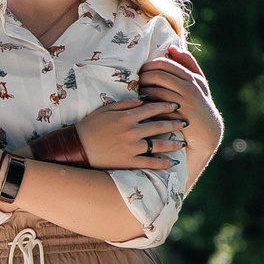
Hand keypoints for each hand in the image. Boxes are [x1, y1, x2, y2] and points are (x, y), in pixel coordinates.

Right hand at [73, 89, 189, 172]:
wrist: (76, 147)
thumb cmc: (89, 126)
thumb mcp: (105, 109)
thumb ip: (125, 104)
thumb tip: (143, 100)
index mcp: (127, 116)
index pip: (152, 108)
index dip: (166, 106)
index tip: (177, 106)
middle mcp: (132, 131)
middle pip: (159, 126)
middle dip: (175, 123)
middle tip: (186, 122)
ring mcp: (131, 147)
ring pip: (158, 145)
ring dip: (173, 144)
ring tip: (183, 143)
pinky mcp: (128, 162)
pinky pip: (149, 163)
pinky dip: (162, 163)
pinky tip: (172, 163)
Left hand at [134, 48, 222, 164]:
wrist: (208, 131)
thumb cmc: (200, 103)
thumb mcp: (199, 82)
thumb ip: (187, 63)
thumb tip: (172, 47)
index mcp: (191, 77)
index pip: (164, 64)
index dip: (149, 65)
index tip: (142, 70)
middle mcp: (189, 89)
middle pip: (158, 76)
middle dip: (144, 77)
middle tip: (136, 81)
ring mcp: (184, 104)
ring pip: (156, 92)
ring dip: (144, 91)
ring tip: (138, 92)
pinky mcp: (178, 119)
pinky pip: (158, 109)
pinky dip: (148, 106)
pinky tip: (142, 106)